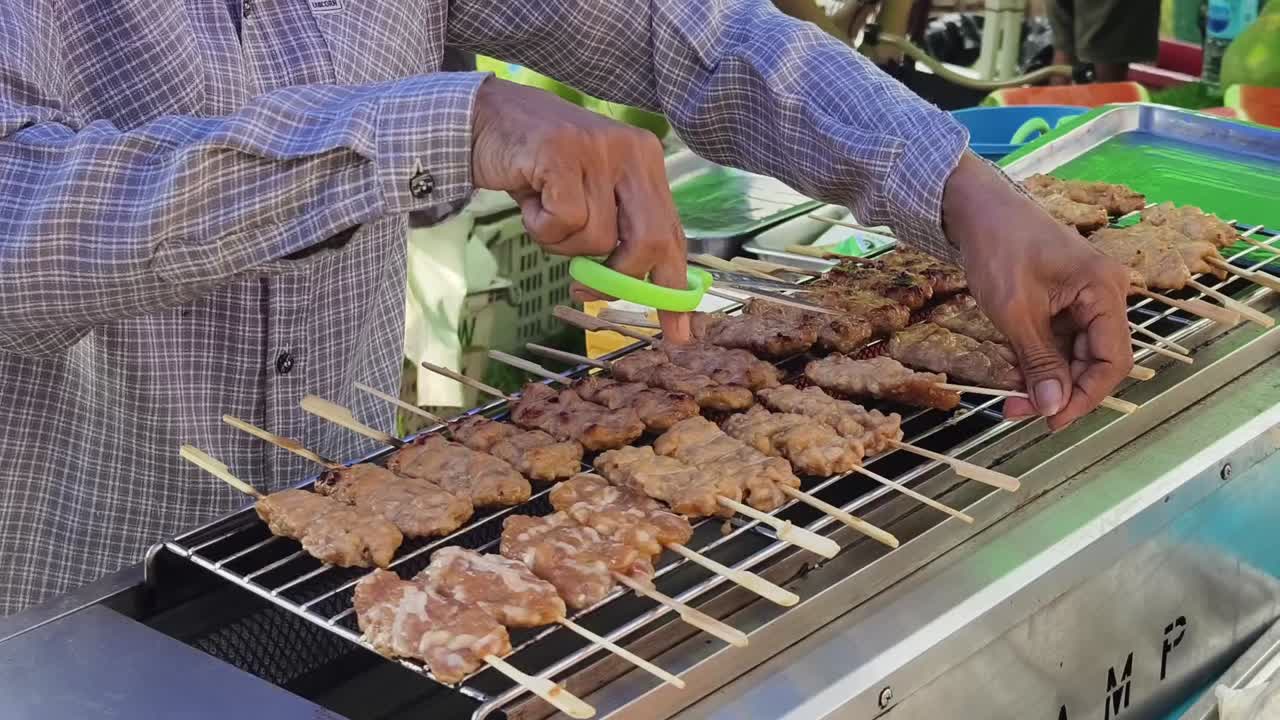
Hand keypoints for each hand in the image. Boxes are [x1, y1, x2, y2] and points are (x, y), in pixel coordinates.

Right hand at [470, 78, 690, 341]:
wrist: (485, 120)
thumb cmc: (537, 168)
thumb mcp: (590, 195)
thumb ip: (620, 231)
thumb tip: (642, 287)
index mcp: (647, 163)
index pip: (673, 236)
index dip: (674, 290)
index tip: (679, 335)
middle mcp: (633, 152)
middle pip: (650, 242)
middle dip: (617, 277)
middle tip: (582, 288)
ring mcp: (599, 149)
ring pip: (597, 239)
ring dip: (561, 242)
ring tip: (543, 210)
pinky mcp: (564, 153)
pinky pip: (565, 222)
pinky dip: (541, 226)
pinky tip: (529, 200)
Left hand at [942, 153, 1132, 430]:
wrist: (976, 207)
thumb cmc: (997, 248)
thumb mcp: (1015, 311)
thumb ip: (1039, 361)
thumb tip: (1056, 407)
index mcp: (1104, 291)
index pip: (1112, 361)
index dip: (1085, 397)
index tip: (1051, 420)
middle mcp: (1104, 294)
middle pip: (1095, 360)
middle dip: (1060, 391)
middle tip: (1017, 411)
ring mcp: (1084, 297)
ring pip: (1074, 354)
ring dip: (1046, 380)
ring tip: (1010, 398)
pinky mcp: (1063, 299)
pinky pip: (1060, 340)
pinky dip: (1039, 361)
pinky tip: (1013, 375)